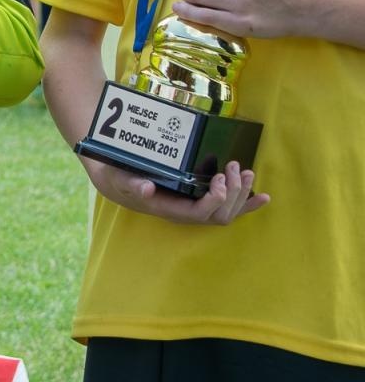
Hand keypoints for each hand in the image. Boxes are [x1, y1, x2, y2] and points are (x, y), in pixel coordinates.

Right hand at [82, 156, 267, 225]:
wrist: (118, 181)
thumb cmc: (120, 179)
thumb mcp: (120, 179)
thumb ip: (132, 184)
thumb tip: (145, 189)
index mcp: (170, 210)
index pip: (200, 213)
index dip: (215, 200)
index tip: (219, 179)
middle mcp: (186, 213)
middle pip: (220, 214)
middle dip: (233, 192)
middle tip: (234, 167)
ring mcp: (195, 209)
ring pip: (228, 212)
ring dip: (242, 194)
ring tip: (248, 172)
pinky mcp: (201, 201)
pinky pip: (228, 208)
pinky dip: (247, 204)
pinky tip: (263, 197)